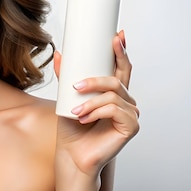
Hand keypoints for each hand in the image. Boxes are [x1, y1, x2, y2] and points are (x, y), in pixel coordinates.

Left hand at [54, 30, 139, 177]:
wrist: (72, 155)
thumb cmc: (71, 129)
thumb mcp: (66, 98)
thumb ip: (66, 77)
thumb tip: (60, 54)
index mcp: (113, 93)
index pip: (121, 68)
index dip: (121, 51)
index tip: (117, 36)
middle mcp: (125, 101)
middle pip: (116, 79)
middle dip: (96, 79)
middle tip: (77, 85)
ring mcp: (130, 114)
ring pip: (112, 94)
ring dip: (90, 101)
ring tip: (76, 112)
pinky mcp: (131, 126)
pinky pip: (114, 109)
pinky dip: (96, 112)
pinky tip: (85, 119)